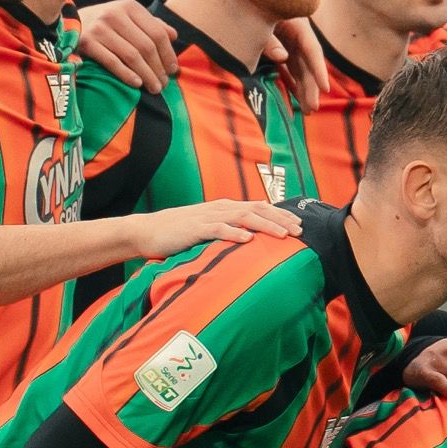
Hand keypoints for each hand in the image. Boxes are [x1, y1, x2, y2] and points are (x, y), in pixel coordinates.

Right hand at [77, 0, 177, 91]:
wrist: (72, 23)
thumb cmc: (108, 24)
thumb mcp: (129, 17)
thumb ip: (152, 25)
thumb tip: (174, 36)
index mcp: (130, 7)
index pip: (157, 33)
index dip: (168, 54)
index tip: (173, 70)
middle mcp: (115, 14)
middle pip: (146, 47)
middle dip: (158, 69)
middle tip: (164, 84)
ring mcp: (100, 28)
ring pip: (132, 56)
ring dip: (147, 75)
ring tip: (154, 88)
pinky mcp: (87, 43)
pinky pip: (112, 62)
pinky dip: (126, 75)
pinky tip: (137, 84)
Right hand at [133, 196, 301, 260]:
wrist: (147, 232)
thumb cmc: (180, 234)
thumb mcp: (209, 228)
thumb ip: (230, 228)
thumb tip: (253, 235)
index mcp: (226, 208)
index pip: (259, 207)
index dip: (280, 215)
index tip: (299, 226)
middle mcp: (221, 209)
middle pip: (257, 210)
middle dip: (280, 219)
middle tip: (299, 231)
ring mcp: (208, 217)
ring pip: (243, 217)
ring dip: (265, 225)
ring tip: (282, 235)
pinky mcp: (195, 228)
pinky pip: (218, 230)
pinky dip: (234, 234)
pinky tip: (249, 240)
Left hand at [266, 17, 328, 112]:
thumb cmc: (248, 3)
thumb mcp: (259, 21)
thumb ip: (269, 39)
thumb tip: (283, 58)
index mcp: (296, 22)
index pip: (312, 48)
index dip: (319, 70)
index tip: (325, 89)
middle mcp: (295, 32)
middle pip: (307, 62)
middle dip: (310, 86)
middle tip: (311, 108)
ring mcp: (287, 40)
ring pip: (299, 67)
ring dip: (302, 87)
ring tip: (306, 109)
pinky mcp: (278, 46)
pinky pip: (287, 67)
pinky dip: (290, 81)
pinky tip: (294, 96)